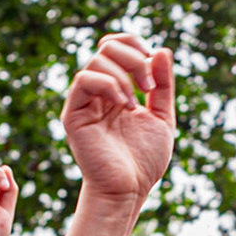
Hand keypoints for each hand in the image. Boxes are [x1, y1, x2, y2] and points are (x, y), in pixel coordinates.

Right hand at [62, 32, 175, 204]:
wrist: (128, 190)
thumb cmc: (143, 161)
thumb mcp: (162, 117)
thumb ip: (162, 86)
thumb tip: (161, 51)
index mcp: (115, 89)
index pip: (116, 47)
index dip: (134, 44)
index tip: (153, 64)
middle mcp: (97, 92)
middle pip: (107, 47)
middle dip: (134, 58)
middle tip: (148, 86)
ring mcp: (84, 102)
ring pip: (97, 60)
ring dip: (125, 75)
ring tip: (135, 104)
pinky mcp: (74, 115)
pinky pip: (84, 80)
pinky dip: (109, 85)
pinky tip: (124, 106)